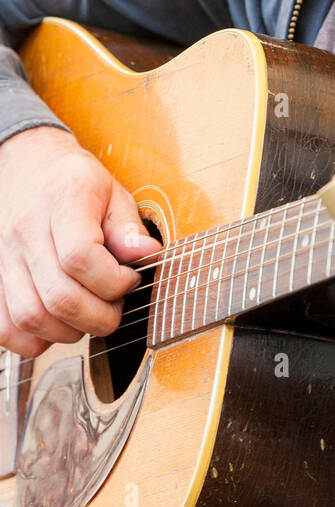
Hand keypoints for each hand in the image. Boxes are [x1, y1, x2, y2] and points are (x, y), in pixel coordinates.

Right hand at [0, 126, 161, 355]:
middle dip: (100, 316)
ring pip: (31, 317)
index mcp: (63, 200)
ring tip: (92, 314)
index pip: (80, 257)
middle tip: (117, 305)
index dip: (113, 281)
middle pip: (59, 296)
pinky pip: (6, 328)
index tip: (131, 279)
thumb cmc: (75, 182)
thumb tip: (148, 255)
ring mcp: (5, 256)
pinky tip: (59, 324)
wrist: (28, 166)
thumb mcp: (112, 190)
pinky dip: (33, 340)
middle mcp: (27, 230)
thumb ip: (128, 227)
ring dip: (70, 331)